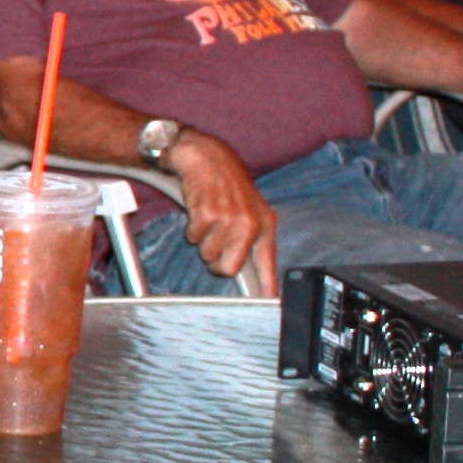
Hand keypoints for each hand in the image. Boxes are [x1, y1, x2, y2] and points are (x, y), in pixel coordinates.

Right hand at [168, 133, 277, 294]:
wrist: (207, 157)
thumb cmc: (227, 186)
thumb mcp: (249, 210)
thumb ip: (251, 240)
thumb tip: (252, 277)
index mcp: (264, 224)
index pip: (267, 263)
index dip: (267, 287)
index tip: (270, 304)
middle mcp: (249, 223)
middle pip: (228, 268)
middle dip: (216, 262)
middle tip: (215, 243)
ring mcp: (228, 218)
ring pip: (207, 253)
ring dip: (203, 240)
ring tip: (208, 218)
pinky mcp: (206, 213)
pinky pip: (193, 237)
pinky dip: (192, 228)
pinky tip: (199, 209)